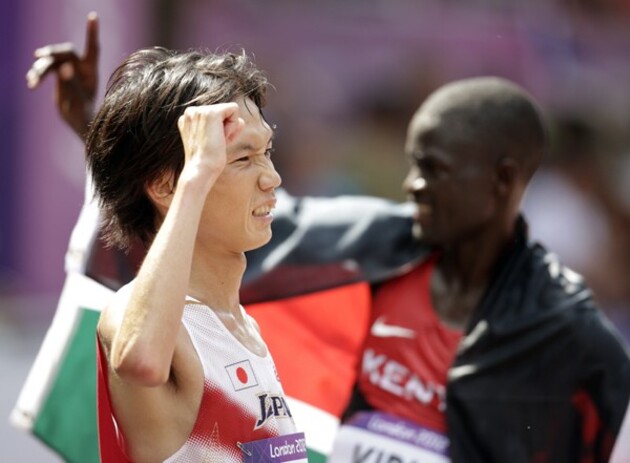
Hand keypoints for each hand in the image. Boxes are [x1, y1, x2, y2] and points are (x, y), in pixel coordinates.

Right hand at [26, 12, 98, 139]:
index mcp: (92, 71)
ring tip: (32, 82)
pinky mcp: (59, 75)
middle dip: (52, 52)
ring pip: (51, 61)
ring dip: (40, 69)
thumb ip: (71, 84)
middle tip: (39, 56)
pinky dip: (38, 75)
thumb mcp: (78, 101)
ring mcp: (69, 70)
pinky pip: (45, 69)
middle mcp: (81, 67)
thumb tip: (64, 67)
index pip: (92, 48)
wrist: (81, 123)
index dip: (92, 32)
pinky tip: (31, 83)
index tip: (92, 16)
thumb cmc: (85, 115)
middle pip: (65, 52)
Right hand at [177, 103, 243, 187]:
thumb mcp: (214, 141)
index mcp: (188, 118)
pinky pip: (234, 110)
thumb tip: (241, 121)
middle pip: (223, 112)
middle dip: (225, 128)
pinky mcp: (211, 112)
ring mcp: (200, 110)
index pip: (215, 115)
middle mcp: (191, 111)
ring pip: (229, 111)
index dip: (219, 130)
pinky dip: (233, 126)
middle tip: (214, 143)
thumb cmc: (207, 161)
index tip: (209, 143)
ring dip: (229, 128)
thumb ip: (226, 128)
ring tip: (216, 141)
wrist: (201, 170)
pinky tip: (222, 137)